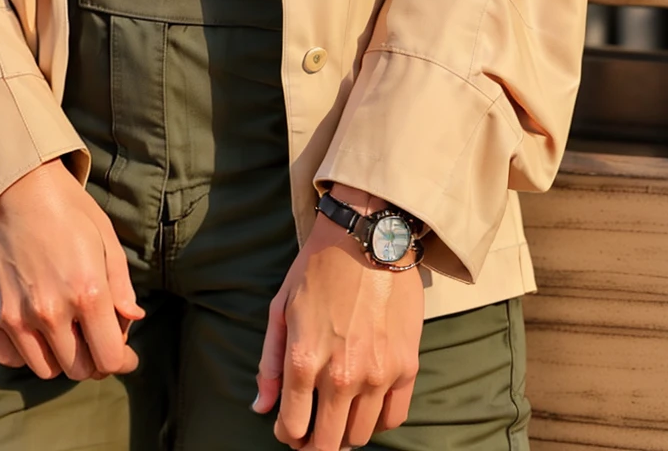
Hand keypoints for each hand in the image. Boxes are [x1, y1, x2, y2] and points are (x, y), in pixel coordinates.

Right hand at [0, 157, 144, 380]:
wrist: (6, 184)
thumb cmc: (62, 205)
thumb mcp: (103, 235)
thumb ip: (120, 284)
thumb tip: (133, 319)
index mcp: (86, 292)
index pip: (109, 358)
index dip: (121, 360)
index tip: (124, 356)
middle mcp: (49, 312)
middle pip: (78, 369)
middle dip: (93, 359)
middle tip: (94, 339)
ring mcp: (13, 317)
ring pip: (45, 369)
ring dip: (60, 357)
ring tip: (65, 332)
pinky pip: (10, 358)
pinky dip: (25, 352)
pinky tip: (34, 328)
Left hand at [254, 186, 422, 448]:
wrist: (369, 236)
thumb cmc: (319, 268)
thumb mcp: (282, 308)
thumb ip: (270, 363)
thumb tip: (262, 408)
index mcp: (305, 360)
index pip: (293, 428)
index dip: (288, 434)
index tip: (289, 427)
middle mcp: (342, 375)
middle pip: (327, 444)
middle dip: (314, 445)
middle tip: (312, 433)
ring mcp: (378, 374)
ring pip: (360, 436)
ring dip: (345, 434)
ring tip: (339, 415)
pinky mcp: (406, 367)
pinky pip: (393, 418)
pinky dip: (378, 421)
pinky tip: (367, 407)